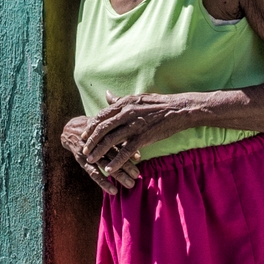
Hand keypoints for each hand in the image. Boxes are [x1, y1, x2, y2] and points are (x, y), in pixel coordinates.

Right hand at [62, 113, 137, 193]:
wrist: (69, 130)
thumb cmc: (94, 131)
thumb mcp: (105, 131)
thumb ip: (121, 142)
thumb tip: (139, 157)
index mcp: (103, 134)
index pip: (117, 143)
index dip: (128, 152)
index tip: (139, 159)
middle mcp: (96, 143)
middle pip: (113, 154)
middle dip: (126, 165)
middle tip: (137, 175)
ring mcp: (89, 152)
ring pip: (105, 164)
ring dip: (119, 175)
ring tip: (130, 184)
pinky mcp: (81, 160)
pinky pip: (93, 173)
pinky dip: (103, 182)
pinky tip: (113, 191)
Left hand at [80, 95, 203, 182]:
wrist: (179, 110)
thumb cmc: (159, 104)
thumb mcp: (137, 98)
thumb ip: (120, 100)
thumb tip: (106, 94)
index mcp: (124, 104)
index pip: (101, 116)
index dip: (90, 127)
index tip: (84, 136)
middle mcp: (126, 113)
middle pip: (102, 129)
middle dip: (90, 141)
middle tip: (84, 150)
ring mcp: (134, 125)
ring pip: (111, 141)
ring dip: (99, 152)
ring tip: (91, 160)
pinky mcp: (143, 137)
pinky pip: (126, 152)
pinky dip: (116, 161)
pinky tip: (109, 169)